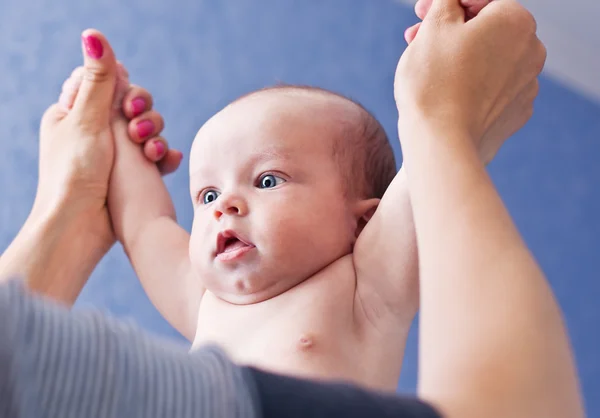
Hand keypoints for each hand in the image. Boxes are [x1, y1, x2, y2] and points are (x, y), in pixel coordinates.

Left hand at [35, 29, 181, 250]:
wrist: (81, 226)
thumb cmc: (76, 173)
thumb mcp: (88, 120)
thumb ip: (100, 80)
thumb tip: (94, 35)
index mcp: (71, 114)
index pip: (104, 84)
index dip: (123, 88)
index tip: (127, 103)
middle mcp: (93, 132)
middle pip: (131, 106)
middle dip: (143, 115)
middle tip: (138, 129)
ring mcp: (113, 155)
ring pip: (147, 131)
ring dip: (155, 137)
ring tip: (152, 154)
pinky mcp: (130, 175)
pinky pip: (155, 157)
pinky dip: (163, 157)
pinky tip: (167, 163)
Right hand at [395, 0, 545, 160]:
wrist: (441, 143)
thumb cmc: (434, 82)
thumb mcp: (434, 27)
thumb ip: (446, 2)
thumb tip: (453, 1)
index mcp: (516, 21)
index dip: (448, 3)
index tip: (422, 13)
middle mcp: (532, 51)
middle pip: (487, 30)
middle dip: (451, 31)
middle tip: (417, 37)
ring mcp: (527, 86)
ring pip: (490, 60)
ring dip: (460, 57)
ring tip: (427, 67)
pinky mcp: (515, 115)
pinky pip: (493, 90)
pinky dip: (472, 86)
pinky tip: (448, 93)